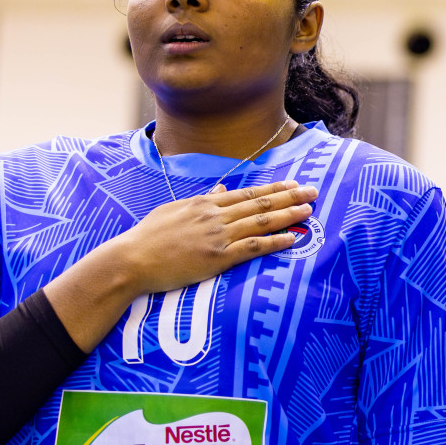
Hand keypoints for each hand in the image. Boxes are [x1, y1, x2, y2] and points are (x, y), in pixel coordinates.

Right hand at [44, 180, 317, 351]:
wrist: (131, 260)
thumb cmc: (148, 238)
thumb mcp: (174, 210)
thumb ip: (201, 199)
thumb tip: (221, 188)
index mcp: (205, 203)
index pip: (247, 193)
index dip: (274, 188)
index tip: (295, 184)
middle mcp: (214, 215)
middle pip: (260, 203)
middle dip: (290, 196)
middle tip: (314, 191)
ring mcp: (217, 235)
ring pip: (260, 222)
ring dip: (288, 215)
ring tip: (309, 210)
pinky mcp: (217, 257)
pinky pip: (253, 247)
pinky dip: (274, 241)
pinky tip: (292, 238)